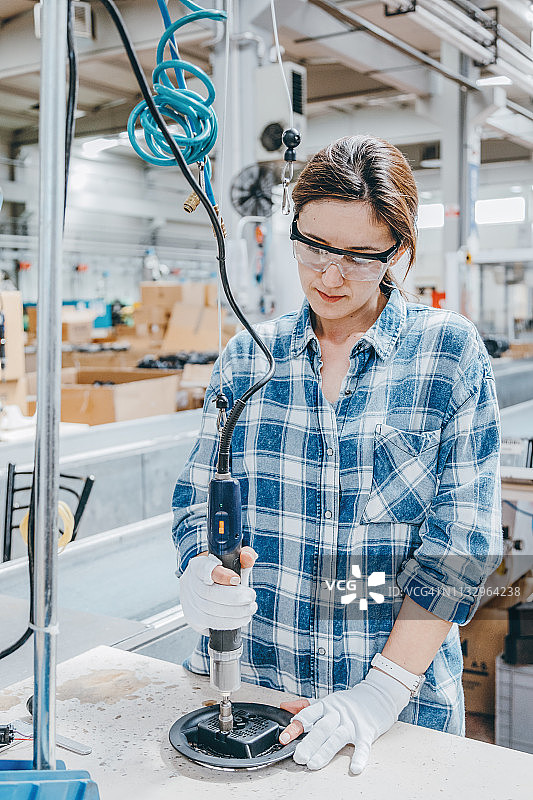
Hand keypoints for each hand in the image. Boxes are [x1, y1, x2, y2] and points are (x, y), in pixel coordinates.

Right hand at [179, 546, 257, 633]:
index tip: (237, 579)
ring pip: (211, 611)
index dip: (221, 575)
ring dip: (236, 613)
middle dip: (235, 597)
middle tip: (251, 596)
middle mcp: (189, 584)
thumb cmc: (222, 573)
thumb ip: (243, 556)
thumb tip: (248, 557)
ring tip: (250, 608)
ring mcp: (189, 603)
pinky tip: (242, 618)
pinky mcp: (193, 619)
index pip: (205, 568)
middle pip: (210, 594)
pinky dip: (230, 623)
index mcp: (197, 566)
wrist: (205, 587)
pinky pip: (212, 624)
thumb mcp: (232, 561)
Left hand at [278, 669, 410, 772]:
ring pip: (337, 738)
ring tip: (313, 764)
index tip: (284, 738)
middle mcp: (338, 713)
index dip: (295, 727)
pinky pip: (363, 746)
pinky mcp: (367, 732)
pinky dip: (359, 757)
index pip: (308, 715)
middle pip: (321, 728)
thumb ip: (305, 706)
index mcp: (326, 705)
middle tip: (298, 757)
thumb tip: (284, 708)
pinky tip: (354, 767)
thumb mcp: (327, 700)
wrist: (378, 696)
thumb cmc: (349, 703)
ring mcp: (352, 723)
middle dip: (309, 743)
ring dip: (325, 752)